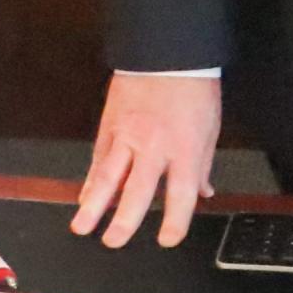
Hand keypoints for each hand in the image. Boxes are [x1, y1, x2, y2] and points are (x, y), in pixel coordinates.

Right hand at [70, 74, 221, 247]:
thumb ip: (202, 163)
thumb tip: (202, 192)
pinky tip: (84, 196)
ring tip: (82, 226)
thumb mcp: (210, 125)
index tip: (168, 239)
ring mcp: (129, 135)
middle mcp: (155, 145)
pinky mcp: (111, 124)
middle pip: (137, 191)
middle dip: (124, 221)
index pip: (181, 193)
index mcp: (185, 146)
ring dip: (93, 205)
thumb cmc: (194, 87)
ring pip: (107, 176)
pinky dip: (90, 179)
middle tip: (113, 242)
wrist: (169, 50)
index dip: (175, 221)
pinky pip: (98, 157)